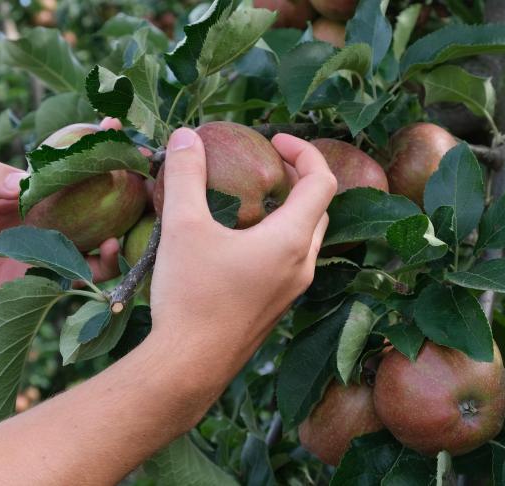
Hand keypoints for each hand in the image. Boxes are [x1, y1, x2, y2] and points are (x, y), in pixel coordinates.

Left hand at [0, 119, 126, 335]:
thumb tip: (24, 182)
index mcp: (44, 185)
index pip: (76, 157)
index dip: (97, 140)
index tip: (114, 124)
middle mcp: (64, 210)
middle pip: (108, 189)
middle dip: (132, 176)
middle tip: (146, 167)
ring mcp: (70, 241)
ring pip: (114, 227)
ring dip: (132, 216)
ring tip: (140, 204)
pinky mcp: (68, 273)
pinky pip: (99, 268)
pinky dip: (111, 259)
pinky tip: (109, 247)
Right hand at [149, 128, 336, 363]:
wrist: (188, 366)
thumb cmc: (191, 295)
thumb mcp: (183, 227)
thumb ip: (185, 176)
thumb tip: (185, 136)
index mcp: (290, 240)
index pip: (321, 181)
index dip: (303, 151)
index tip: (272, 139)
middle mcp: (301, 265)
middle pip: (318, 209)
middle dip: (297, 179)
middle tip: (264, 165)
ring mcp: (291, 291)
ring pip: (304, 238)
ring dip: (287, 210)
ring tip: (249, 200)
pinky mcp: (275, 309)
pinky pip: (288, 262)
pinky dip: (275, 238)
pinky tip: (236, 241)